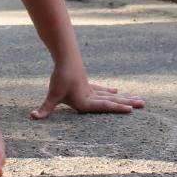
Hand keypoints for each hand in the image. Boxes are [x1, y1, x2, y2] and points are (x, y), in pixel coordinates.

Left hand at [29, 67, 144, 119]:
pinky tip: (117, 92)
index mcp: (85, 101)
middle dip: (128, 103)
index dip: (117, 109)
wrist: (65, 58)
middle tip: (143, 104)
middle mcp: (91, 96)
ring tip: (138, 99)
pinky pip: (102, 90)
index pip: (104, 106)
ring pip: (111, 96)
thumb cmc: (60, 78)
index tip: (131, 110)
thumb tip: (33, 118)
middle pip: (112, 101)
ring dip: (124, 98)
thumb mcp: (52, 95)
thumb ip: (45, 109)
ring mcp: (91, 89)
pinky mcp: (88, 84)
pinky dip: (109, 92)